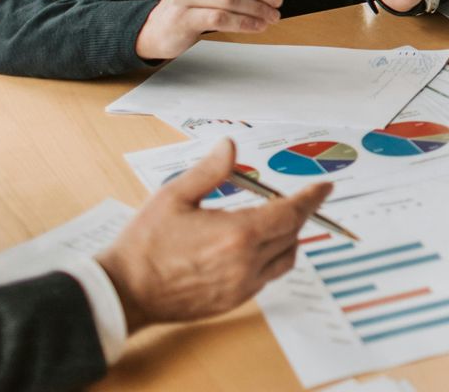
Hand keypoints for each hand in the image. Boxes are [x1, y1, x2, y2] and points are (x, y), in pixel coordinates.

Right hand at [96, 137, 329, 331]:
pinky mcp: (232, 302)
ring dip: (288, 237)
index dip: (311, 198)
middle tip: (301, 196)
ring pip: (285, 258)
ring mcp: (241, 287)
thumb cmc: (144, 244)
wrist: (123, 292)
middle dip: (300, 212)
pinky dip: (271, 258)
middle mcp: (246, 264)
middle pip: (292, 233)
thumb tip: (231, 146)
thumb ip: (210, 170)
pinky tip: (255, 245)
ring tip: (277, 219)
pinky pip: (267, 277)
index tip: (325, 187)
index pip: (290, 213)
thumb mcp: (174, 196)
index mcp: (236, 235)